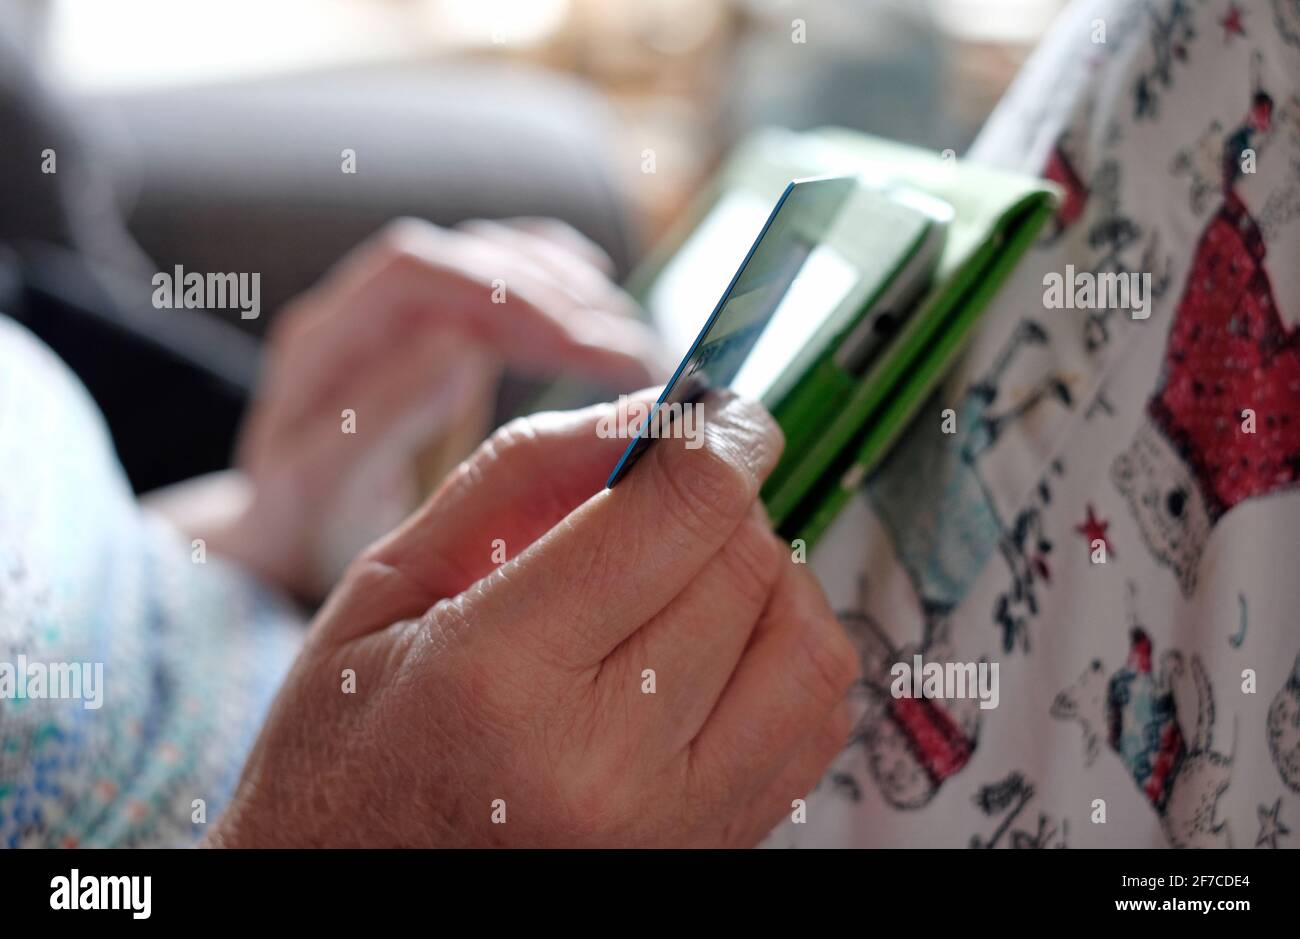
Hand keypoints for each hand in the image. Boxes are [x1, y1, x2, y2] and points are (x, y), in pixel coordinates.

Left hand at [176, 217, 668, 599]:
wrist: (290, 539)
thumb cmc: (305, 530)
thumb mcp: (323, 492)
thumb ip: (377, 419)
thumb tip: (461, 342)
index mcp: (324, 341)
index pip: (422, 272)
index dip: (507, 293)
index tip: (584, 343)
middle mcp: (365, 308)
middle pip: (476, 257)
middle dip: (564, 299)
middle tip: (639, 358)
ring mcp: (407, 312)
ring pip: (499, 260)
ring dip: (576, 292)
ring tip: (639, 347)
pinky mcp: (443, 324)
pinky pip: (508, 274)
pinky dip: (563, 278)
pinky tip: (607, 302)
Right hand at [207, 391, 858, 846]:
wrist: (342, 886)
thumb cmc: (347, 743)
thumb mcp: (390, 579)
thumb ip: (523, 471)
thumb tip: (658, 406)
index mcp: (502, 674)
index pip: (682, 512)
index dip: (719, 432)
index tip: (716, 409)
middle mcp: (603, 764)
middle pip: (748, 566)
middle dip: (727, 497)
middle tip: (674, 492)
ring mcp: (670, 824)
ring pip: (808, 645)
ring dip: (770, 577)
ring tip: (693, 573)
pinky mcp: (709, 850)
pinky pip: (813, 721)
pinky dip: (786, 654)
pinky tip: (714, 646)